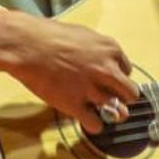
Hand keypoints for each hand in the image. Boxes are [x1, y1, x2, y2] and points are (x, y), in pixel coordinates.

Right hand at [0, 8, 138, 133]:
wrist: (27, 45)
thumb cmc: (48, 35)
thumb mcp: (82, 34)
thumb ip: (97, 50)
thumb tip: (102, 59)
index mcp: (110, 49)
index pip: (127, 70)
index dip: (117, 76)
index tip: (108, 80)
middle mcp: (107, 70)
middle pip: (131, 94)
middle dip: (122, 97)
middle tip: (112, 98)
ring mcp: (92, 89)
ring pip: (118, 112)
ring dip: (110, 113)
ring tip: (100, 111)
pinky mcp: (76, 105)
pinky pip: (96, 124)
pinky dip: (93, 125)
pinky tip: (86, 119)